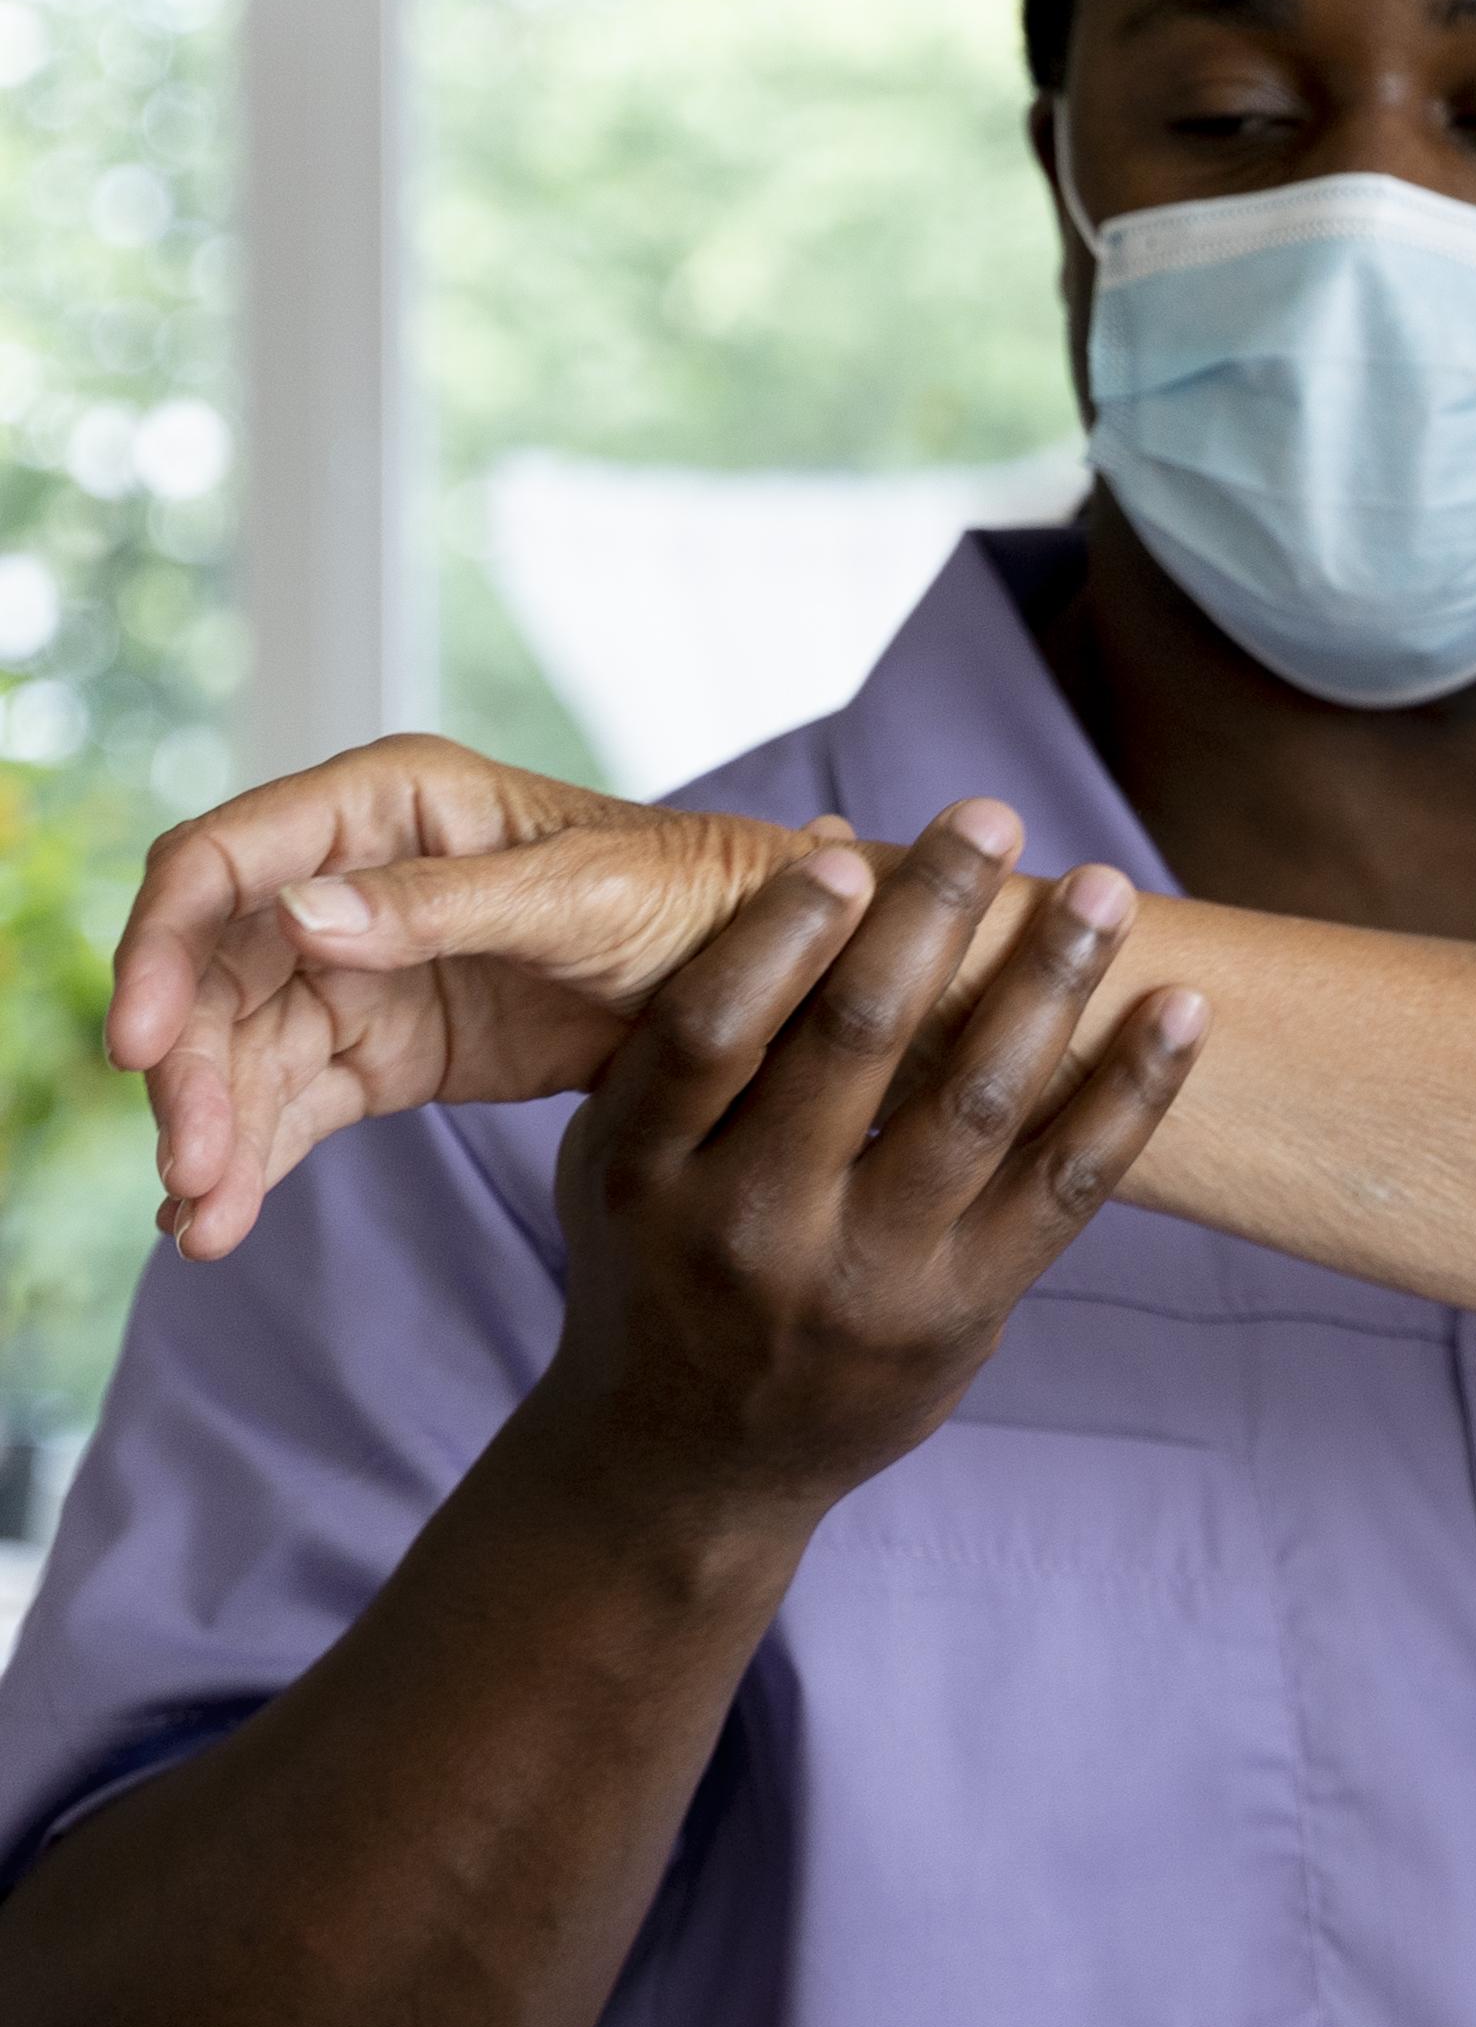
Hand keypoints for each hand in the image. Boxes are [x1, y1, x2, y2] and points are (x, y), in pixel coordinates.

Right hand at [111, 738, 815, 1262]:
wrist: (782, 981)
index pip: (224, 863)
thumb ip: (444, 904)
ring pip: (242, 1048)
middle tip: (187, 1167)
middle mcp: (354, 878)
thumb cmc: (701, 899)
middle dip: (188, 1067)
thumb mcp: (587, 896)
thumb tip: (295, 917)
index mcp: (390, 804)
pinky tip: (215, 1222)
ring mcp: (363, 968)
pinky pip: (292, 1101)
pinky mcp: (386, 1049)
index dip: (163, 946)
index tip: (141, 1044)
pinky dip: (252, 1158)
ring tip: (200, 1219)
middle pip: (215, 970)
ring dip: (212, 1128)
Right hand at [518, 812, 1203, 1530]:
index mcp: (640, 1174)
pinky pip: (1066, 1187)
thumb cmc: (658, 1267)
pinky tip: (1181, 1010)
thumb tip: (833, 844)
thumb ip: (708, 1023)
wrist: (687, 1466)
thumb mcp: (623, 1158)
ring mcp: (863, 1281)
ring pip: (977, 1106)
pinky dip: (1132, 1092)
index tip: (849, 850)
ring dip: (1052, 982)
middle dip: (933, 917)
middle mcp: (747, 1229)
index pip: (711, 1033)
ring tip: (1109, 888)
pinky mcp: (961, 1315)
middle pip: (856, 1046)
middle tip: (996, 814)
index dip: (780, 938)